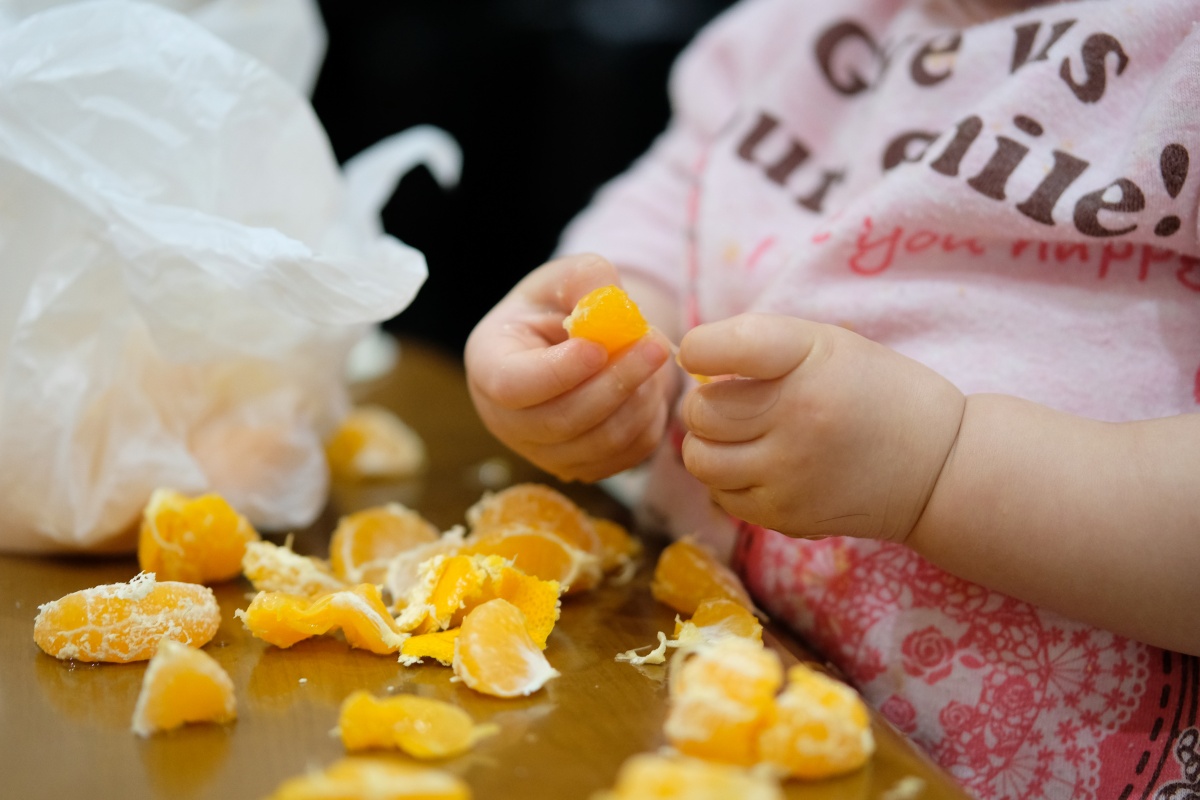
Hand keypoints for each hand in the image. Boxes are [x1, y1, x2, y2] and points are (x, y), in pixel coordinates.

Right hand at [464, 254, 675, 481]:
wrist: (569, 343)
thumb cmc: (558, 305)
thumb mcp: (565, 278)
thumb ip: (585, 280)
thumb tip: (610, 302)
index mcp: (488, 365)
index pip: (513, 385)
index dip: (559, 372)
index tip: (599, 348)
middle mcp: (505, 420)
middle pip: (561, 421)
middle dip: (616, 383)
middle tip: (656, 346)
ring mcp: (541, 452)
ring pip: (598, 443)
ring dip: (638, 400)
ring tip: (653, 358)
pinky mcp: (579, 467)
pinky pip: (624, 457)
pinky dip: (647, 422)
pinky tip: (649, 386)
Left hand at [677, 313, 964, 541]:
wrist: (938, 468)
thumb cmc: (873, 391)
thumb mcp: (827, 343)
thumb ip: (757, 344)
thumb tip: (685, 362)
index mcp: (807, 360)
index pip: (718, 347)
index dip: (699, 348)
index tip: (702, 353)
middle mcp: (796, 418)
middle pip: (700, 412)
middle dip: (708, 403)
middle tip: (736, 401)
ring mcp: (789, 474)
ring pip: (699, 459)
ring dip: (710, 444)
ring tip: (741, 435)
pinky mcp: (786, 516)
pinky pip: (722, 495)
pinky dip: (729, 480)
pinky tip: (761, 465)